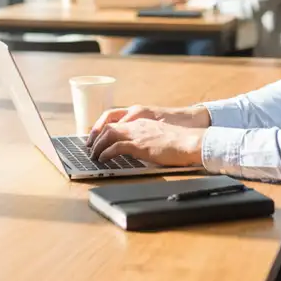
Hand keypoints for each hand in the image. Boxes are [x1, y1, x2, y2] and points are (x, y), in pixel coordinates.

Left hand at [89, 118, 205, 165]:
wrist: (190, 142)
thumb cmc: (179, 143)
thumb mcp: (159, 137)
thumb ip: (147, 140)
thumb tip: (140, 151)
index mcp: (142, 121)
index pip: (116, 122)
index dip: (104, 130)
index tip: (97, 139)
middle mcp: (137, 124)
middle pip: (109, 126)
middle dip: (96, 137)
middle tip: (90, 148)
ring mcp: (137, 133)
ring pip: (109, 134)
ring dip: (98, 145)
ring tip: (94, 155)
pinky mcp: (139, 144)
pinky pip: (116, 147)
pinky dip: (106, 153)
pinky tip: (103, 159)